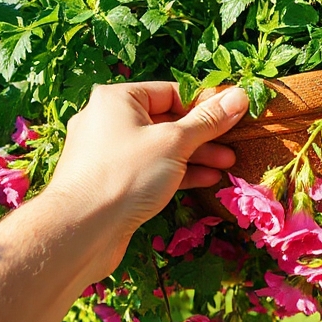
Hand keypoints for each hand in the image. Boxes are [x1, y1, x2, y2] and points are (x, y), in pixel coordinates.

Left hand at [45, 82, 246, 278]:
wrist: (81, 229)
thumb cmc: (126, 175)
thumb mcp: (175, 142)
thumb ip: (208, 121)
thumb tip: (239, 96)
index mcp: (117, 99)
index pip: (170, 92)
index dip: (204, 103)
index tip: (234, 114)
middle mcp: (108, 121)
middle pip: (166, 120)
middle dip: (203, 134)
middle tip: (235, 143)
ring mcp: (108, 154)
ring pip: (160, 148)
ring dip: (195, 155)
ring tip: (227, 164)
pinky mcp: (112, 182)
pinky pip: (150, 169)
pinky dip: (177, 173)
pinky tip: (205, 180)